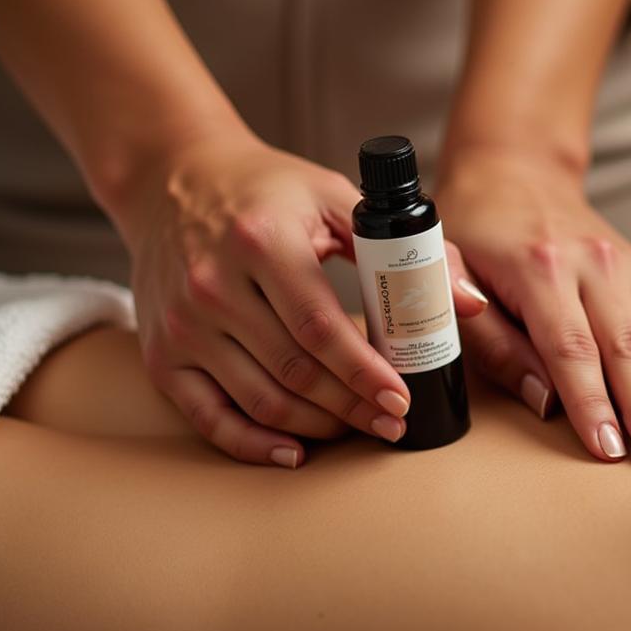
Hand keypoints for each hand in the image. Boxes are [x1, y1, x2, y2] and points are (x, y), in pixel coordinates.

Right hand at [112, 130, 490, 468]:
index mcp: (261, 242)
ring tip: (357, 428)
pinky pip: (207, 416)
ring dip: (316, 426)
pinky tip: (293, 451)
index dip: (364, 371)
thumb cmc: (263, 189)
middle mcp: (213, 287)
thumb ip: (402, 245)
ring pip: (258, 400)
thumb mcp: (332, 195)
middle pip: (294, 372)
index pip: (320, 326)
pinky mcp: (162, 352)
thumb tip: (468, 302)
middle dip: (351, 407)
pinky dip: (251, 443)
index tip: (401, 398)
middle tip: (391, 421)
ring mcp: (182, 325)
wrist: (172, 179)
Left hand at [434, 147, 630, 466]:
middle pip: (625, 346)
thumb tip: (540, 397)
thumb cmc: (475, 231)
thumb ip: (487, 335)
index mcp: (540, 268)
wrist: (513, 173)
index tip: (608, 450)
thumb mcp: (453, 274)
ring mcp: (627, 264)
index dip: (590, 403)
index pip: (570, 349)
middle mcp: (593, 263)